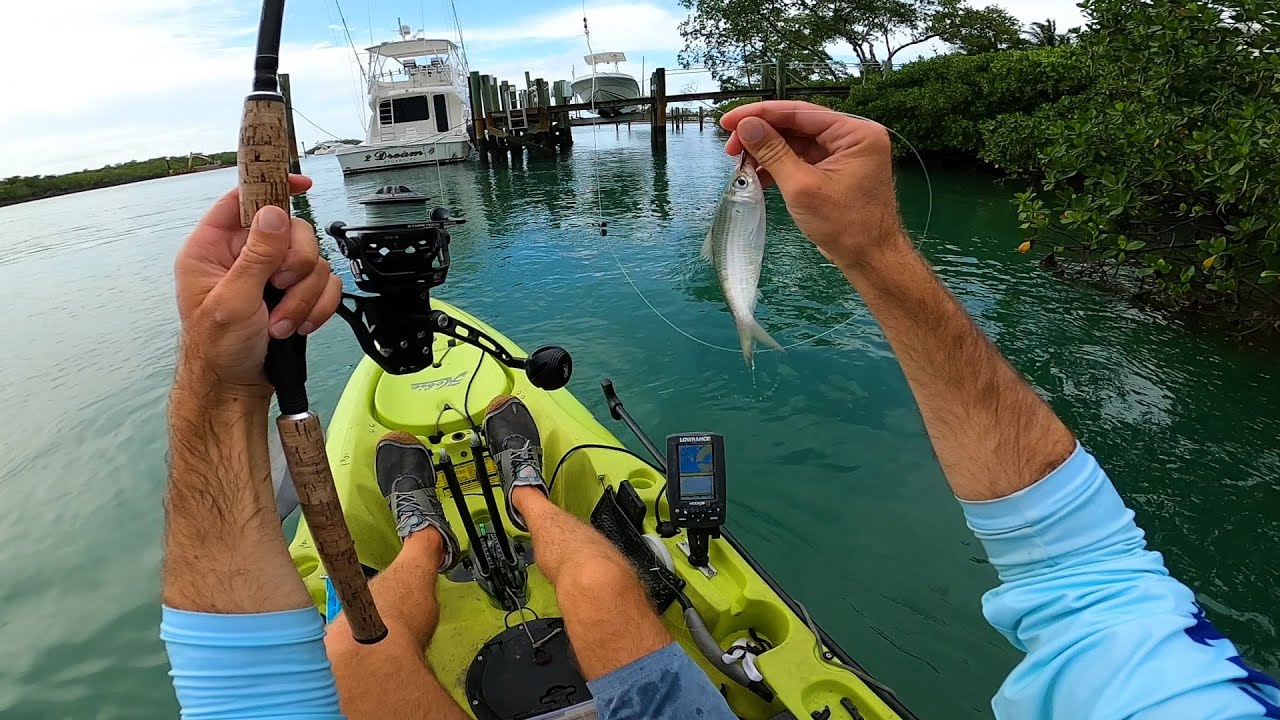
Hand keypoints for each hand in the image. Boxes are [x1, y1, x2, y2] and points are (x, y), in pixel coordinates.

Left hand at [174, 175, 341, 399]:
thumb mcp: (231, 301)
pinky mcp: (296, 294)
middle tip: (281, 289)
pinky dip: (318, 307)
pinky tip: (299, 326)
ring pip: (313, 261)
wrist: (236, 388)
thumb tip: (275, 213)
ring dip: (304, 297)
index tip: (302, 183)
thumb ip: (255, 256)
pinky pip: (326, 284)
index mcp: (214, 247)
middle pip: (293, 231)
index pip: (243, 199)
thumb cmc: (217, 349)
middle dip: (295, 266)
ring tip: (281, 324)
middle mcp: (245, 255)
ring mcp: (273, 275)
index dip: (271, 187)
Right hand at [721, 101, 905, 268]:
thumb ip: (773, 152)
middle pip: (797, 125)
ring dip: (766, 151)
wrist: (869, 260)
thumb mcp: (802, 186)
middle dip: (762, 134)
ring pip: (796, 142)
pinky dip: (778, 165)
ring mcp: (843, 154)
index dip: (760, 114)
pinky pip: (801, 159)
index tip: (729, 120)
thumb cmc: (845, 226)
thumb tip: (746, 126)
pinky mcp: (834, 170)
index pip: (800, 112)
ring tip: (739, 162)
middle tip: (731, 147)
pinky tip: (756, 174)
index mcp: (855, 132)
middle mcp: (852, 137)